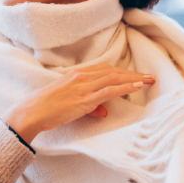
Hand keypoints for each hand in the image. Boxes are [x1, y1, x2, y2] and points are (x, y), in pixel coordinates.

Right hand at [2, 63, 155, 143]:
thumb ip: (88, 105)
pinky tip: (137, 86)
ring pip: (115, 78)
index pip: (105, 70)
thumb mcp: (69, 103)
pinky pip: (109, 90)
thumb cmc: (46, 109)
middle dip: (134, 73)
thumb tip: (103, 110)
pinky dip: (125, 87)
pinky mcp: (85, 98)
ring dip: (134, 79)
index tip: (136, 74)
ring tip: (150, 80)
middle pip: (114, 71)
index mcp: (77, 75)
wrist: (32, 112)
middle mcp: (82, 77)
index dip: (122, 72)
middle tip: (151, 76)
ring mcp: (84, 86)